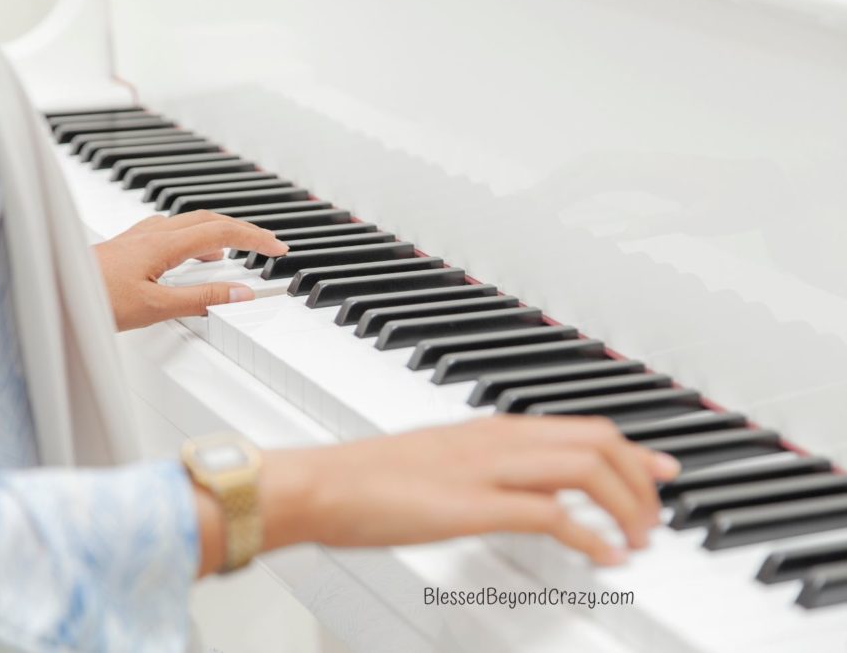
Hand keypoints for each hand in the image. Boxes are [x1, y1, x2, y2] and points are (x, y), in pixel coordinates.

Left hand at [93, 212, 287, 329]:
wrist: (51, 295)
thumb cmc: (92, 299)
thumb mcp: (156, 307)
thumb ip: (201, 300)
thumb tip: (238, 294)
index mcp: (163, 243)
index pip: (222, 231)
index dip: (254, 237)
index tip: (276, 247)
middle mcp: (151, 233)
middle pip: (208, 220)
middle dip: (242, 230)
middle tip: (264, 245)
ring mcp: (138, 237)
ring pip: (189, 224)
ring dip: (218, 233)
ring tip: (235, 249)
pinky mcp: (127, 247)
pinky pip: (171, 233)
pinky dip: (193, 240)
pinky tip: (189, 256)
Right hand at [195, 415, 680, 573]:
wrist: (323, 483)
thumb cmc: (369, 478)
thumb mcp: (437, 461)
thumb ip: (481, 466)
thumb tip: (511, 485)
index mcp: (490, 430)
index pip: (579, 427)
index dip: (630, 449)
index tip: (660, 467)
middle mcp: (497, 441)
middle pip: (596, 441)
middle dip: (639, 478)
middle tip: (653, 516)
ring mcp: (486, 469)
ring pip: (584, 468)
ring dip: (624, 505)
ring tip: (636, 539)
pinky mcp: (472, 504)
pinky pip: (551, 514)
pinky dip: (589, 535)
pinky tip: (601, 556)